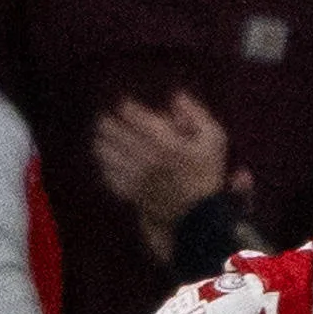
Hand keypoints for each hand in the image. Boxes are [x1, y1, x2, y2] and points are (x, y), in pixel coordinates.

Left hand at [92, 93, 232, 226]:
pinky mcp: (131, 193)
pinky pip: (110, 177)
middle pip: (115, 133)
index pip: (135, 116)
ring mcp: (136, 176)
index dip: (126, 107)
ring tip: (98, 139)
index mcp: (165, 141)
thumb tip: (175, 96)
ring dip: (101, 144)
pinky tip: (105, 164)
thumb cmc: (208, 174)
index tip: (124, 105)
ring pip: (107, 154)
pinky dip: (105, 168)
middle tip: (102, 120)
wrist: (201, 217)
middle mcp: (146, 156)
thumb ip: (196, 114)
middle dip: (107, 123)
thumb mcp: (214, 138)